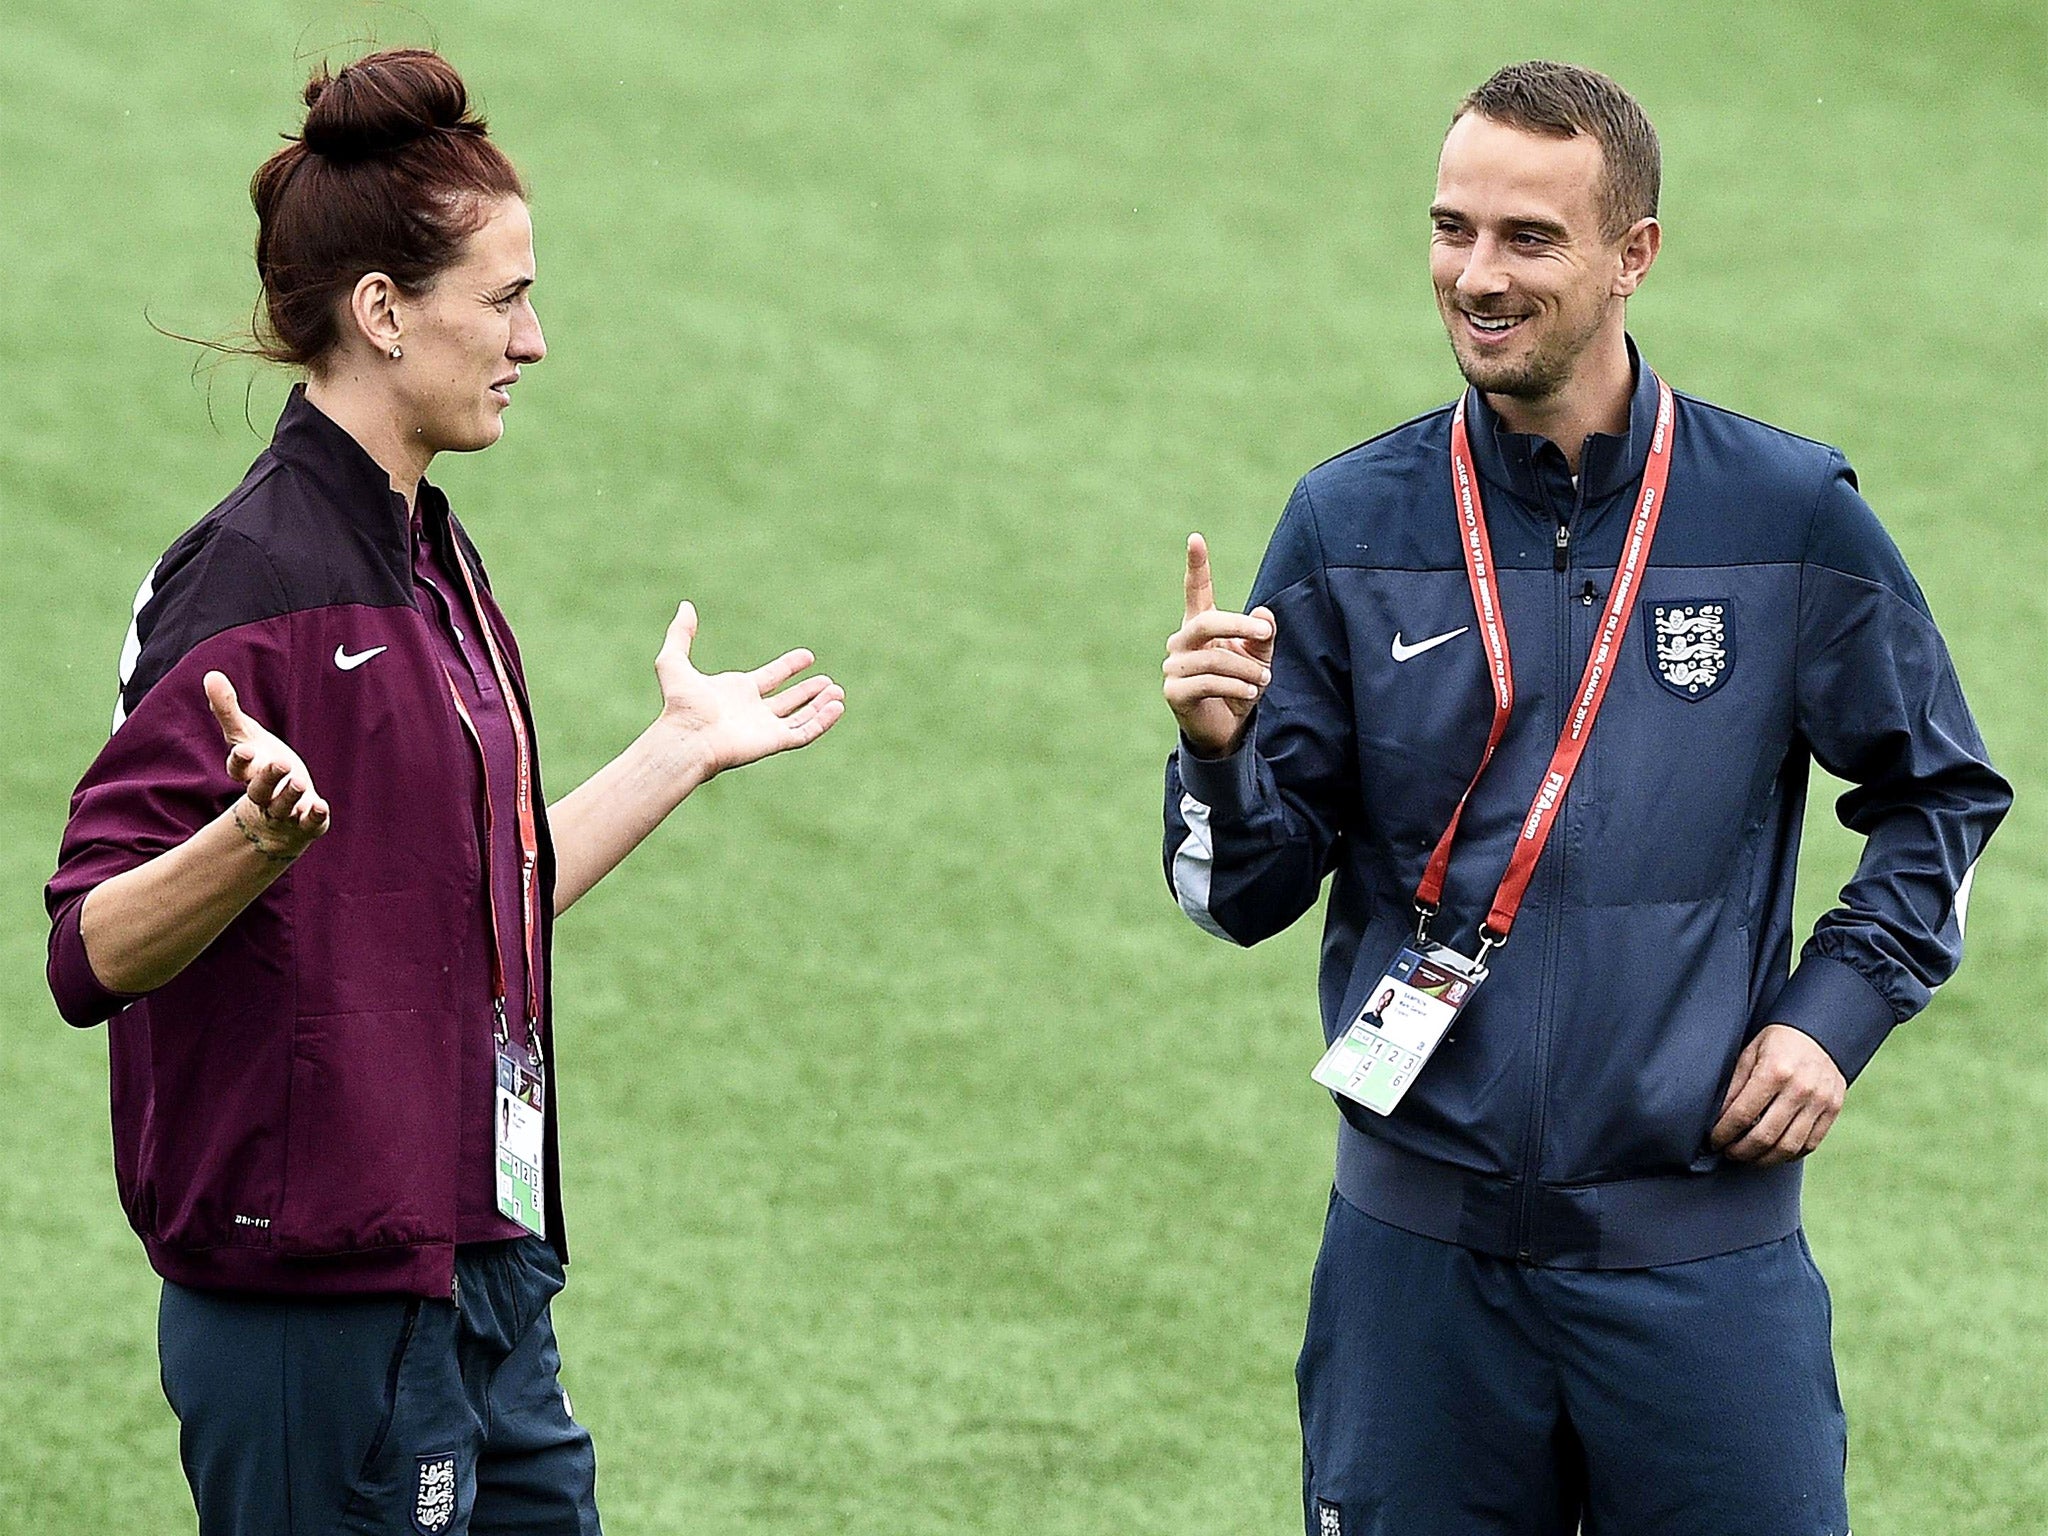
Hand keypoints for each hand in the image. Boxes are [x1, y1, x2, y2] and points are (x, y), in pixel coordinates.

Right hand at [204, 670, 330, 860]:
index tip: (245, 751)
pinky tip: (320, 806)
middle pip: (259, 790)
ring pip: (283, 806)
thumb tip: (211, 674)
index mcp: (247, 772)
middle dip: (269, 778)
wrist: (279, 812)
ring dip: (290, 796)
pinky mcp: (305, 821)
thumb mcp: (246, 735)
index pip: (238, 769)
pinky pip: (309, 822)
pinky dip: (314, 817)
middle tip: (281, 763)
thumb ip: (228, 710)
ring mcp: (284, 810)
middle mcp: (263, 794)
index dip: (240, 761)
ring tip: (299, 782)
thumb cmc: (260, 764)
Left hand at [654, 601, 844, 777]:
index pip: (771, 678)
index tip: (808, 656)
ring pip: (801, 717)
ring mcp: (765, 729)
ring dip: (820, 705)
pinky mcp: (774, 742)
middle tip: (830, 682)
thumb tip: (685, 606)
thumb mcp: (674, 661)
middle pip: (789, 701)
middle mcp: (753, 712)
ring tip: (838, 692)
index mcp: (738, 693)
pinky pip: (805, 732)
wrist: (686, 737)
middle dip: (810, 692)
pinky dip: (822, 721)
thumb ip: (681, 634)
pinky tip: (836, 707)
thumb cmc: (679, 704)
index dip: (790, 667)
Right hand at [1163, 533, 1274, 757]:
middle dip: (1239, 625)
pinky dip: (1235, 687)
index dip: (1196, 565)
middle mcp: (1182, 642)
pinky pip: (1208, 682)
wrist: (1226, 728)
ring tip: (1264, 680)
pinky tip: (1249, 693)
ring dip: (1247, 670)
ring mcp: (1174, 666)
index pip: (1196, 591)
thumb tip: (1264, 614)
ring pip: (1214, 659)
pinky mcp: (1174, 692)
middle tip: (1265, 631)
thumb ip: (1262, 635)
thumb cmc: (1241, 685)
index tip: (1196, 538)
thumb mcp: (1259, 657)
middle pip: (1207, 623)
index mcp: (1200, 625)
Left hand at [1709, 1024, 1846, 1165]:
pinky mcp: (1833, 1110)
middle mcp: (1800, 1088)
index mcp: (1775, 1071)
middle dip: (1741, 1151)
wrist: (1819, 1032)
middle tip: (1728, 1152)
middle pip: (1765, 1136)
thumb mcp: (1749, 1054)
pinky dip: (1789, 1155)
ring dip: (1763, 1159)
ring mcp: (1820, 1101)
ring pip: (1789, 1147)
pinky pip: (1810, 1144)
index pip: (1742, 1114)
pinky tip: (1773, 1153)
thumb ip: (1734, 1086)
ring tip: (1747, 1157)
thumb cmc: (1776, 1043)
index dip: (1724, 1133)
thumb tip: (1718, 1119)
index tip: (1714, 1141)